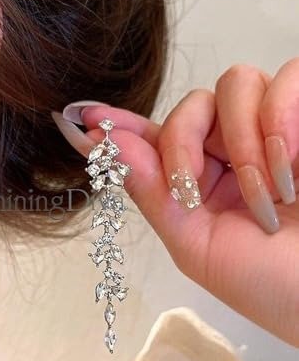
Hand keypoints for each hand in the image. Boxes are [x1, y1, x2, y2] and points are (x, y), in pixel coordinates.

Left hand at [55, 60, 298, 346]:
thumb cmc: (269, 283)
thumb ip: (152, 195)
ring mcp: (273, 129)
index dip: (120, 125)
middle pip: (189, 105)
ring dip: (241, 140)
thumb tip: (109, 145)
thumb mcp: (197, 245)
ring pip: (235, 83)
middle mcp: (231, 149)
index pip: (155, 139)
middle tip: (191, 190)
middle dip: (181, 142)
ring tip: (268, 195)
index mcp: (200, 181)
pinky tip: (293, 167)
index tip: (83, 118)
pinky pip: (289, 77)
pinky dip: (282, 118)